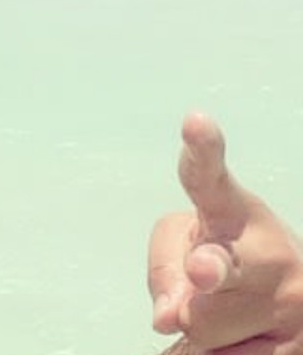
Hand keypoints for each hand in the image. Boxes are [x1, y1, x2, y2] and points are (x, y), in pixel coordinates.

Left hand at [148, 112, 302, 353]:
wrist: (296, 294)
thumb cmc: (224, 252)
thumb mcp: (186, 240)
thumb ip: (164, 267)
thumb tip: (166, 320)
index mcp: (233, 211)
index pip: (210, 180)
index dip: (203, 151)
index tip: (196, 122)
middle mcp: (268, 252)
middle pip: (213, 269)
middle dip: (207, 270)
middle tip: (201, 270)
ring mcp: (290, 303)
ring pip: (203, 327)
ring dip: (200, 327)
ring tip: (228, 309)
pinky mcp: (296, 348)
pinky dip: (216, 354)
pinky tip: (239, 335)